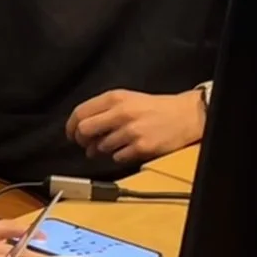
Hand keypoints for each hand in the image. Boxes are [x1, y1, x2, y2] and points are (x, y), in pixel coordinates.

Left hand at [65, 89, 204, 165]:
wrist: (185, 115)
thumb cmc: (154, 108)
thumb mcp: (128, 99)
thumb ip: (104, 109)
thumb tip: (80, 127)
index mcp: (116, 98)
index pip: (80, 113)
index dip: (71, 127)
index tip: (71, 134)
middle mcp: (121, 113)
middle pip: (85, 131)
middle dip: (82, 140)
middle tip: (86, 144)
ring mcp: (131, 131)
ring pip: (100, 147)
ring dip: (102, 150)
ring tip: (114, 145)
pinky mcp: (141, 147)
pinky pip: (117, 158)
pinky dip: (119, 157)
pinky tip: (128, 149)